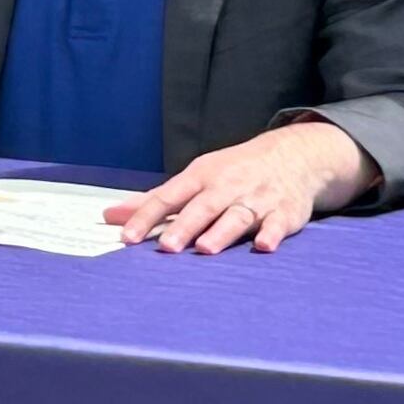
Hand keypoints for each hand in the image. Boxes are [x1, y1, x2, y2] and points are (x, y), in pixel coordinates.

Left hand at [108, 121, 371, 255]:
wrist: (293, 155)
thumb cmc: (233, 172)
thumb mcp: (195, 178)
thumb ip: (155, 201)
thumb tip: (111, 216)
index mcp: (201, 177)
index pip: (168, 197)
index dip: (147, 216)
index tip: (128, 237)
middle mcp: (227, 186)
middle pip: (203, 207)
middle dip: (184, 226)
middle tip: (166, 247)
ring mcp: (256, 199)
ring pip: (237, 216)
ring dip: (222, 231)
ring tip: (205, 248)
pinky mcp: (284, 213)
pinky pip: (278, 224)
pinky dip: (272, 234)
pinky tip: (264, 246)